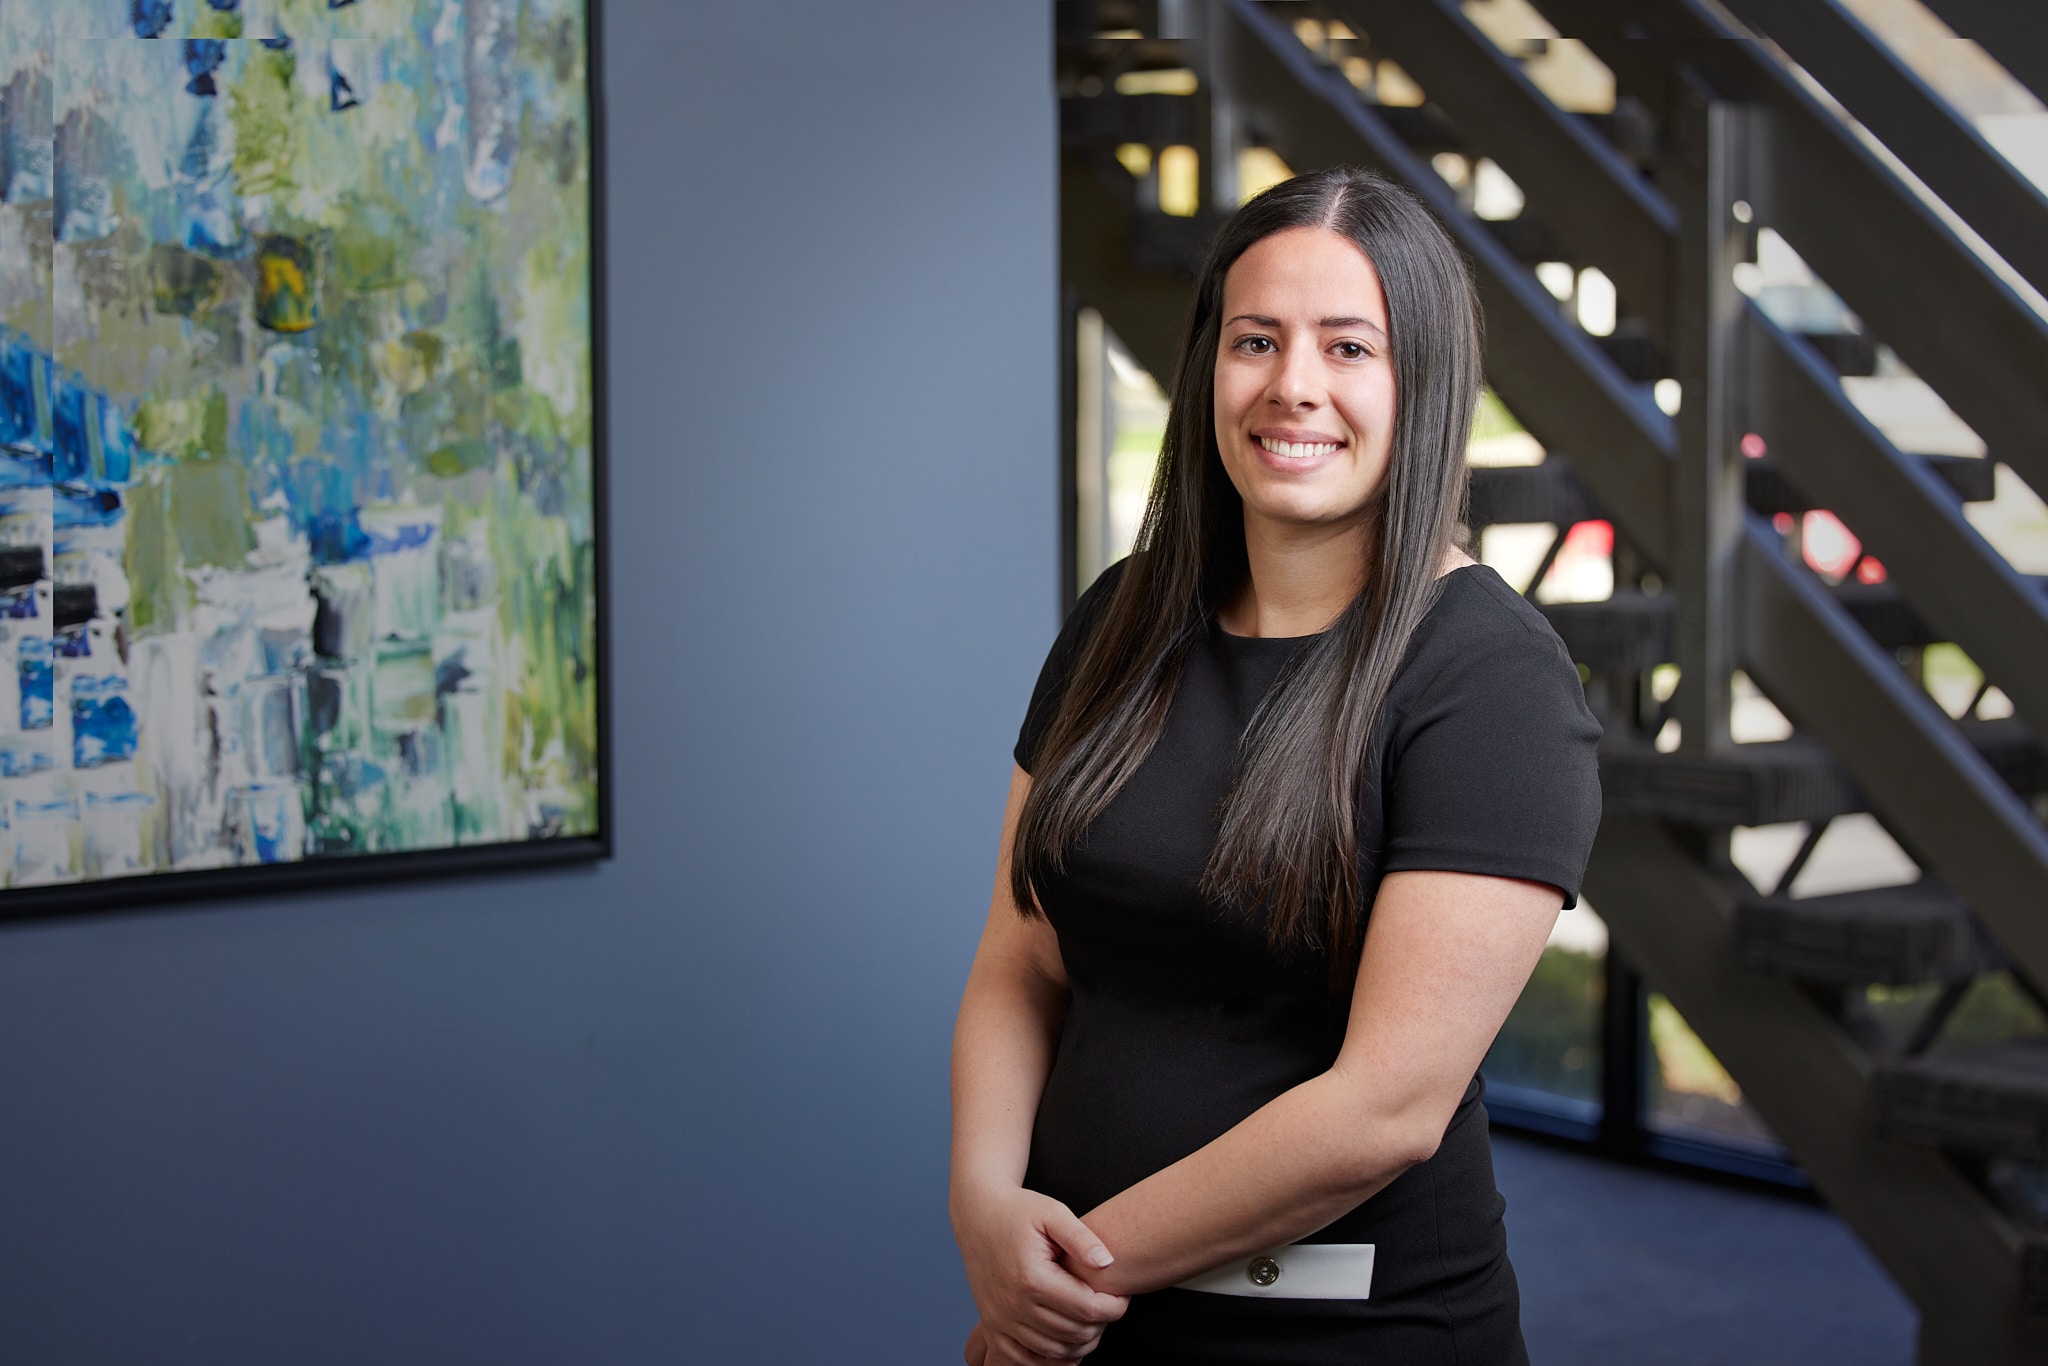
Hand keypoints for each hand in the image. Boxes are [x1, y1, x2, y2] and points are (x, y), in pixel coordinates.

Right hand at [953, 1185, 1127, 1361]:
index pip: (1087, 1308)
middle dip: (1101, 1323)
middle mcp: (1013, 1305)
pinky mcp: (992, 1326)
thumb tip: (1108, 1262)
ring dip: (1081, 1342)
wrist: (978, 1215)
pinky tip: (1067, 1343)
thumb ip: (1081, 1237)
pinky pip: (1025, 1360)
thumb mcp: (1052, 1212)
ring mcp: (1000, 1319)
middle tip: (1110, 1305)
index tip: (1124, 1295)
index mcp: (1032, 1277)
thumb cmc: (1018, 1211)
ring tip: (1092, 1319)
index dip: (1115, 1307)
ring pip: (1054, 1350)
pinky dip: (1050, 1359)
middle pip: (1074, 1333)